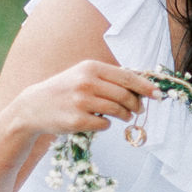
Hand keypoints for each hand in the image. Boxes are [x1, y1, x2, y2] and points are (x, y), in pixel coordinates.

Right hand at [14, 60, 155, 139]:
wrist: (33, 106)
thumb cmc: (65, 90)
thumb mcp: (84, 75)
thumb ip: (110, 78)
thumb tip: (142, 87)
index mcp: (91, 67)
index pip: (127, 77)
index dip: (145, 86)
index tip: (158, 94)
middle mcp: (86, 82)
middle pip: (125, 95)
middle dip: (136, 104)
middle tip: (138, 110)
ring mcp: (81, 102)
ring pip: (117, 111)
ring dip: (124, 116)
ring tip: (123, 116)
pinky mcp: (77, 121)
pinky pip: (104, 124)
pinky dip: (106, 125)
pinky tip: (99, 121)